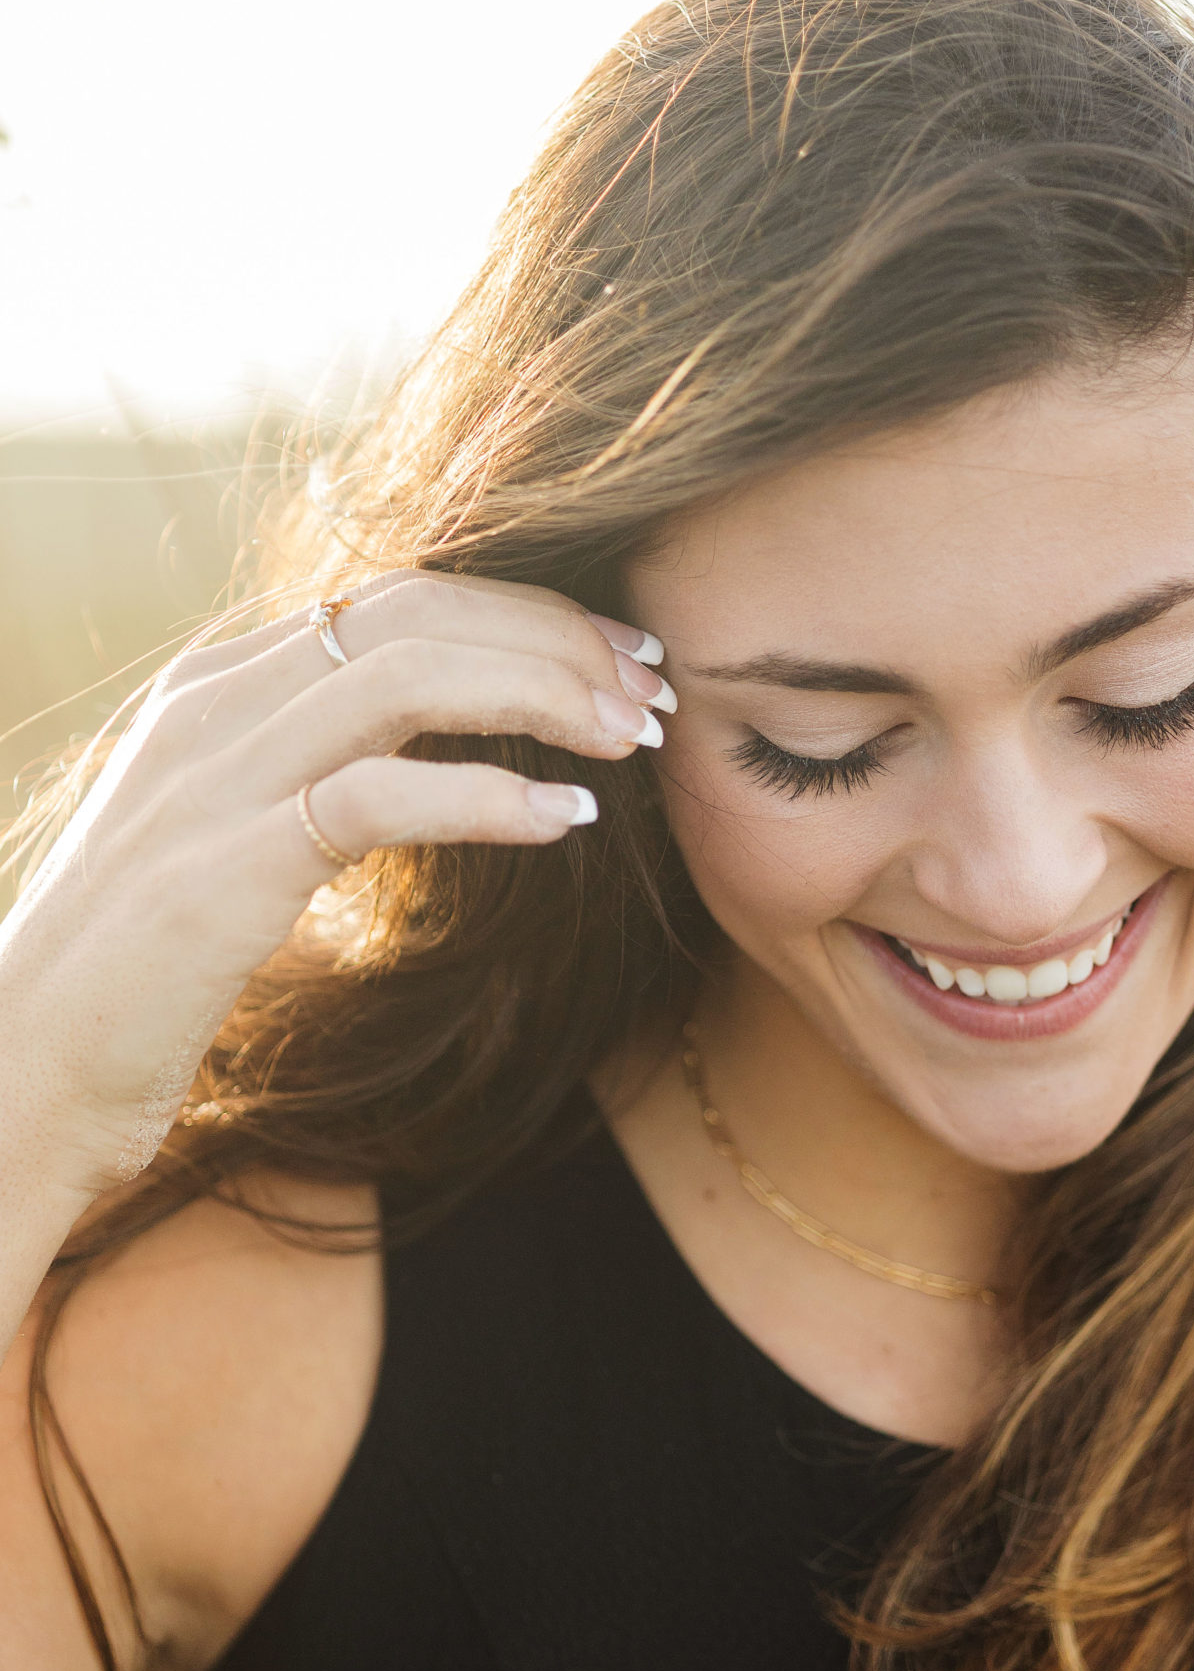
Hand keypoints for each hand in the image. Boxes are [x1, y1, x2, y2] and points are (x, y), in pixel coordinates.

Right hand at [0, 570, 672, 1203]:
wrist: (18, 1071)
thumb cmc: (137, 978)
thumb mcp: (227, 845)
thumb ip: (309, 781)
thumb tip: (428, 769)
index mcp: (217, 685)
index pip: (394, 599)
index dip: (520, 613)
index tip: (617, 654)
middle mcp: (213, 704)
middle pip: (417, 612)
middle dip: (553, 635)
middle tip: (653, 684)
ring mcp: (214, 775)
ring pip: (409, 674)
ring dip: (541, 692)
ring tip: (631, 736)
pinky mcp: (227, 864)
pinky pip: (382, 794)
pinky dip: (492, 796)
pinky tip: (569, 819)